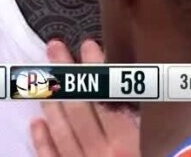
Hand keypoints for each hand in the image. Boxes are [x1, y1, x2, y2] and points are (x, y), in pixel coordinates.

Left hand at [30, 40, 140, 156]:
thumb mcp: (154, 148)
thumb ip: (146, 125)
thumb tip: (133, 92)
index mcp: (129, 145)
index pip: (109, 99)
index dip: (97, 70)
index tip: (88, 45)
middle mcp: (102, 154)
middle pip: (80, 109)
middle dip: (67, 75)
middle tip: (55, 47)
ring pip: (62, 131)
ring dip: (52, 101)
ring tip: (44, 76)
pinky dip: (42, 141)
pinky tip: (36, 123)